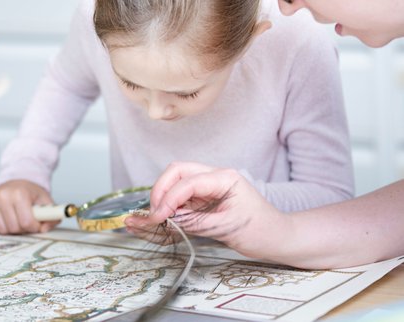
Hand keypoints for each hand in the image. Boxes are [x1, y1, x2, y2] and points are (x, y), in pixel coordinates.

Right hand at [0, 179, 59, 233]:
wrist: (18, 181)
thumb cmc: (32, 193)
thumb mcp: (47, 201)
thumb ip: (52, 217)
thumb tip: (44, 229)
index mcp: (20, 194)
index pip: (27, 222)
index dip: (34, 227)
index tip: (37, 224)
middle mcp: (3, 196)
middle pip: (14, 227)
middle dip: (24, 228)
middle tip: (28, 221)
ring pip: (3, 229)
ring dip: (12, 229)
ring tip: (18, 219)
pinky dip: (1, 227)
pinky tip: (8, 219)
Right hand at [126, 162, 289, 258]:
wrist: (276, 237)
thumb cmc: (260, 231)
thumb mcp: (226, 228)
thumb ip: (194, 222)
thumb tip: (167, 219)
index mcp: (225, 178)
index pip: (188, 181)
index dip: (169, 198)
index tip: (158, 217)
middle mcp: (215, 176)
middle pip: (178, 171)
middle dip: (161, 190)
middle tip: (154, 214)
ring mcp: (210, 186)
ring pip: (177, 181)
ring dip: (163, 197)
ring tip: (155, 217)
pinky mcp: (206, 198)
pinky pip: (182, 196)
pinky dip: (170, 205)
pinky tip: (164, 216)